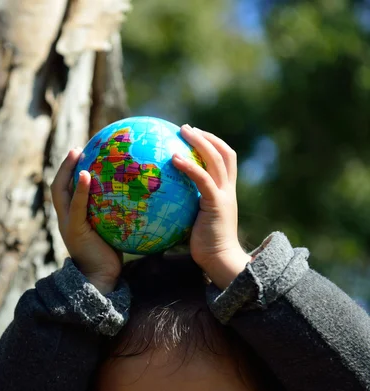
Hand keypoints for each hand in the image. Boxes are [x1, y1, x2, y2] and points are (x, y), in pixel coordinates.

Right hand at [51, 149, 122, 293]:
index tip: (80, 154)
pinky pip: (76, 205)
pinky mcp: (74, 229)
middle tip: (76, 148)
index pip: (66, 191)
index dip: (69, 173)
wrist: (101, 279)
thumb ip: (118, 216)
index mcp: (72, 219)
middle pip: (57, 187)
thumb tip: (142, 199)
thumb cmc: (110, 258)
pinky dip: (79, 189)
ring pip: (60, 191)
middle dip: (64, 166)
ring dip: (66, 170)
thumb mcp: (112, 232)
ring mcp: (67, 223)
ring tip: (76, 153)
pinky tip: (85, 175)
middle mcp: (65, 219)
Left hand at [172, 125, 251, 288]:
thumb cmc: (205, 245)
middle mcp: (228, 190)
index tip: (194, 135)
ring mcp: (224, 195)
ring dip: (199, 142)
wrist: (221, 260)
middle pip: (224, 153)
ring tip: (182, 132)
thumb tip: (164, 199)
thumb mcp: (196, 220)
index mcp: (225, 192)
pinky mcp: (216, 204)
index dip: (213, 144)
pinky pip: (202, 179)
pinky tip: (174, 158)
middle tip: (186, 128)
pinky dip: (189, 166)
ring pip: (216, 159)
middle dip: (206, 137)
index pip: (225, 160)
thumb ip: (187, 206)